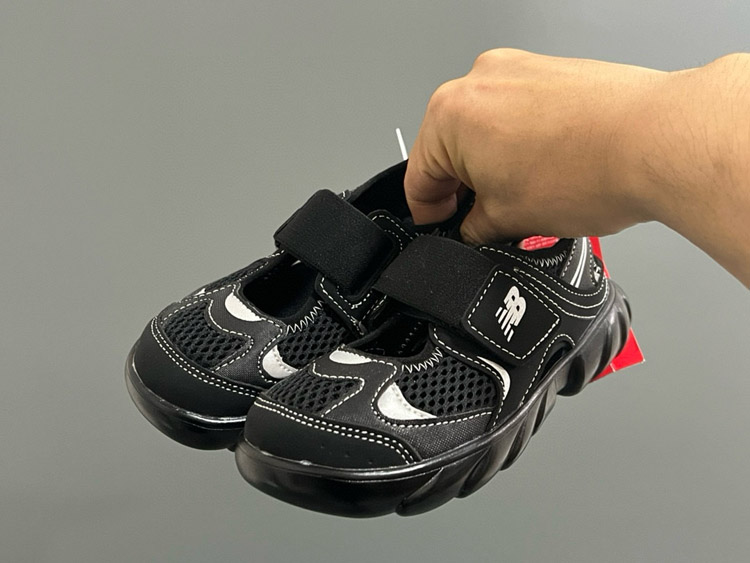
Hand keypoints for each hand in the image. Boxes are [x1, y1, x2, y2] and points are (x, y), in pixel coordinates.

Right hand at [404, 48, 666, 243]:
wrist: (658, 141)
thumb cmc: (590, 169)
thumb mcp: (510, 219)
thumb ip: (474, 227)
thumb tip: (472, 226)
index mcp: (449, 115)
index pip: (417, 177)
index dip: (429, 215)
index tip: (442, 228)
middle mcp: (478, 81)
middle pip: (448, 148)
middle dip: (462, 188)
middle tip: (485, 220)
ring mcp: (517, 70)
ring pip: (484, 130)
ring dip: (492, 164)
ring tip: (525, 196)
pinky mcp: (550, 71)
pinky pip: (517, 113)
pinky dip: (521, 143)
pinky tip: (547, 171)